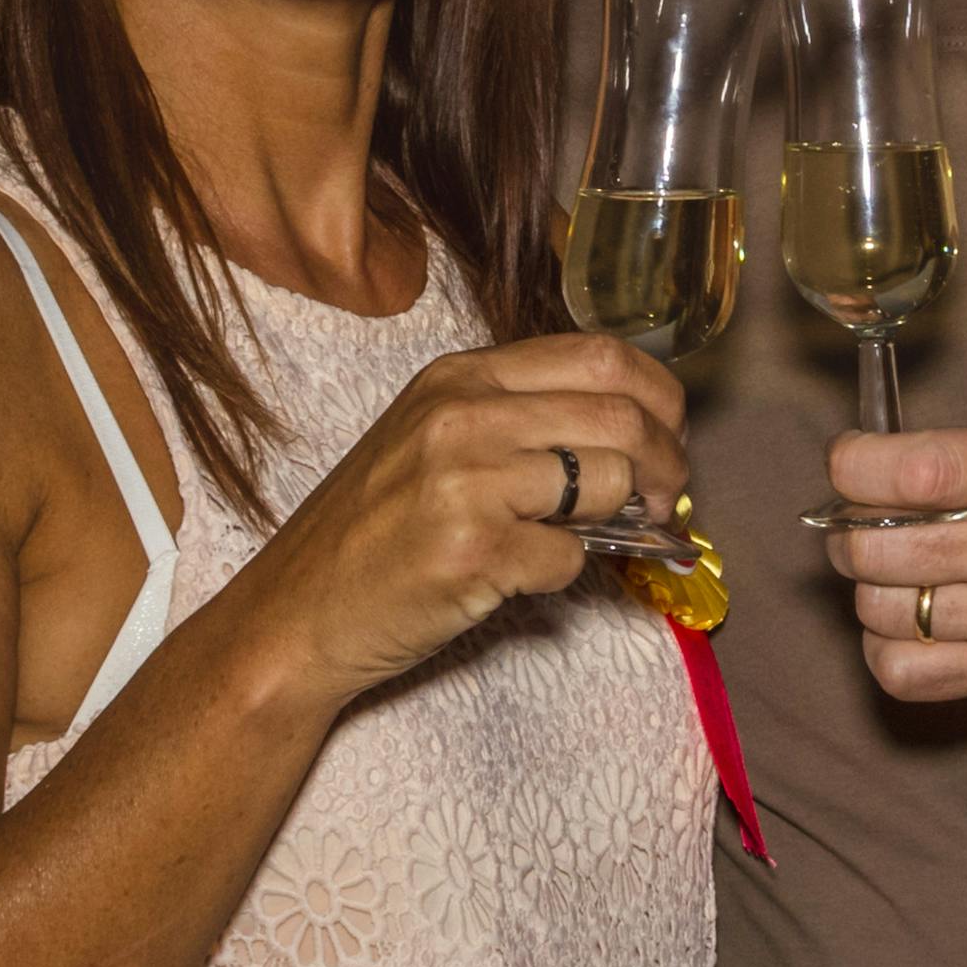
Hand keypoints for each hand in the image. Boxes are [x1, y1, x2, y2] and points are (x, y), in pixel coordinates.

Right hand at [249, 332, 697, 697]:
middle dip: (667, 463)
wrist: (297, 612)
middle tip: (664, 499)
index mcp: (460, 377)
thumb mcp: (433, 439)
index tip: (669, 434)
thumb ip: (519, 421)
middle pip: (620, 417)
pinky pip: (570, 559)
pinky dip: (565, 573)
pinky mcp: (472, 553)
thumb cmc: (372, 530)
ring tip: (607, 538)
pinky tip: (524, 575)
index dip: (659, 397)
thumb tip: (633, 436)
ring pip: (608, 484)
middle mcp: (462, 416)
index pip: (600, 354)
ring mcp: (465, 483)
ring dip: (626, 520)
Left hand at [820, 414, 966, 720]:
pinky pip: (907, 675)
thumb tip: (886, 468)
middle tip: (865, 520)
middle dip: (849, 529)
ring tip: (895, 571)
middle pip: (874, 549)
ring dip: (870, 588)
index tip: (851, 462)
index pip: (902, 472)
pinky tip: (908, 624)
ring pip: (880, 613)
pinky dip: (887, 649)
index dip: (851, 464)